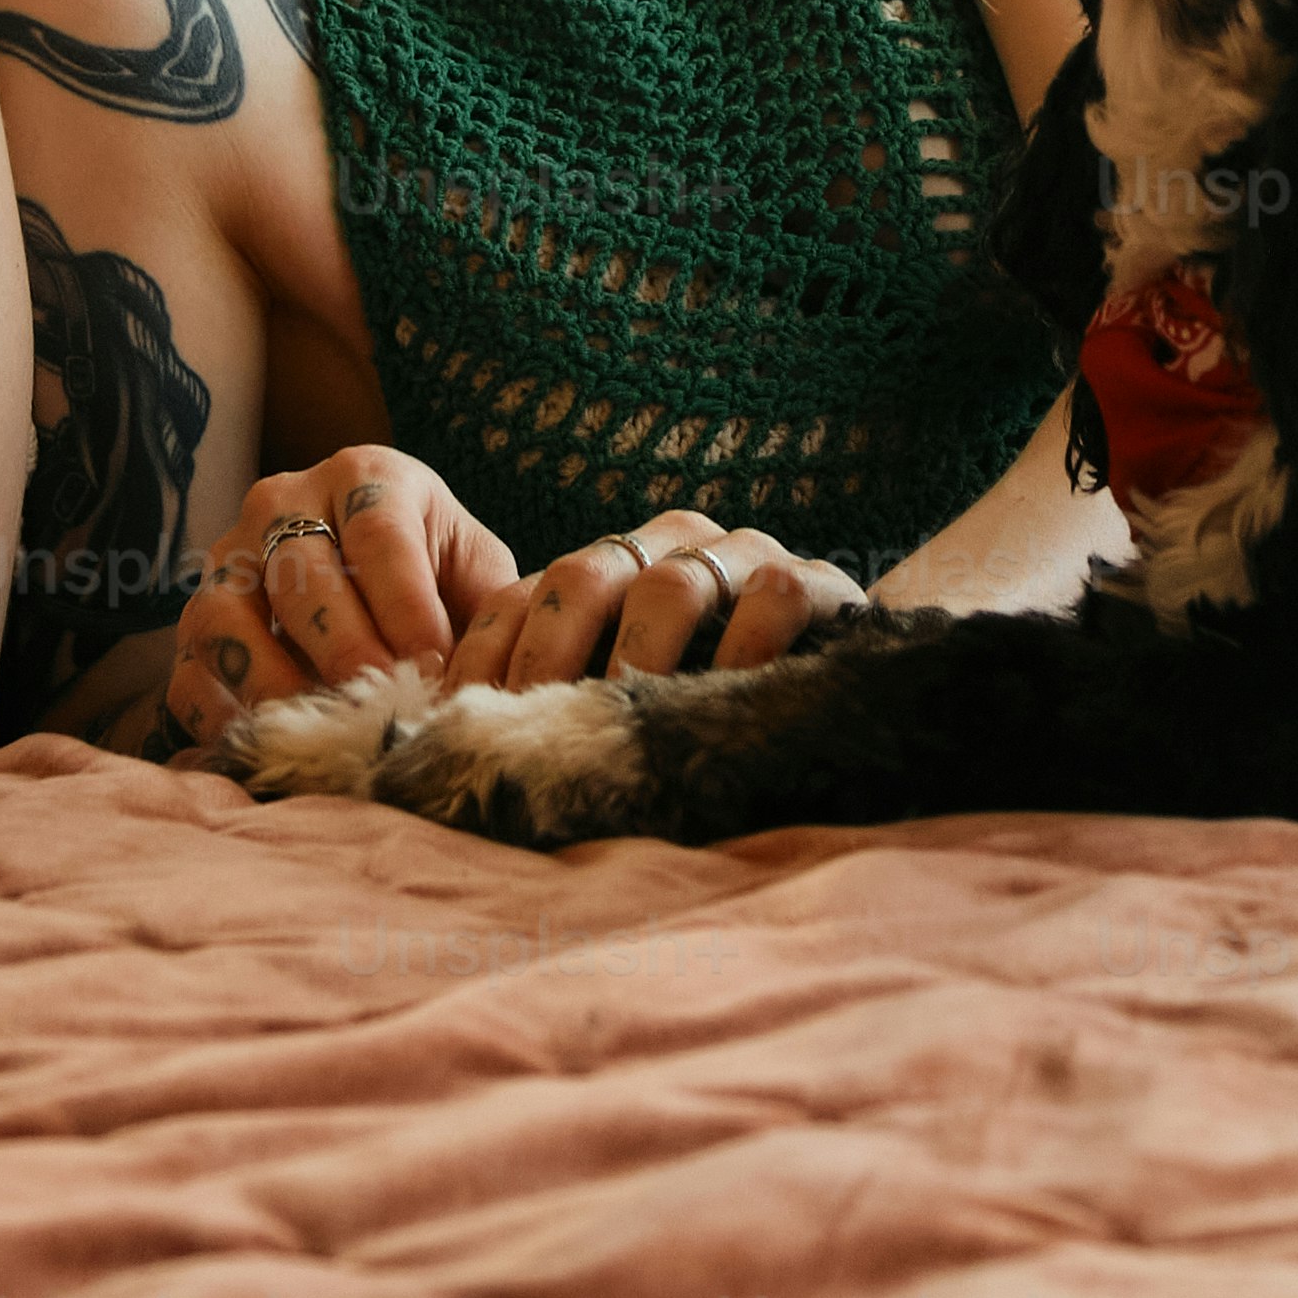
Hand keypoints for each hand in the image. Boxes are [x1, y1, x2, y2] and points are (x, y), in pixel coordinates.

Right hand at [156, 441, 517, 747]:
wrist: (364, 579)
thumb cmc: (433, 577)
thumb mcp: (473, 572)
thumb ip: (491, 608)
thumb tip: (493, 677)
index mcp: (364, 478)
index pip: (377, 533)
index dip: (404, 604)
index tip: (433, 666)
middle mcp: (282, 502)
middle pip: (301, 574)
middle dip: (345, 648)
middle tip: (382, 706)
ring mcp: (226, 560)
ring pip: (229, 615)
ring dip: (275, 680)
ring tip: (321, 730)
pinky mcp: (193, 621)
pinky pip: (189, 666)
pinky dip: (219, 711)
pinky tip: (265, 743)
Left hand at [443, 509, 854, 690]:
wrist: (841, 675)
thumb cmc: (711, 696)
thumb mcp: (628, 693)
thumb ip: (563, 701)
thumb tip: (465, 752)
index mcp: (611, 564)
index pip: (523, 593)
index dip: (487, 656)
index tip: (457, 721)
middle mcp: (668, 545)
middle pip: (583, 576)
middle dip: (548, 655)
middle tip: (529, 727)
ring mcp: (741, 555)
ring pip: (672, 586)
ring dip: (639, 659)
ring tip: (622, 719)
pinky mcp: (813, 579)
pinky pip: (771, 598)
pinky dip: (742, 647)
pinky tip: (725, 695)